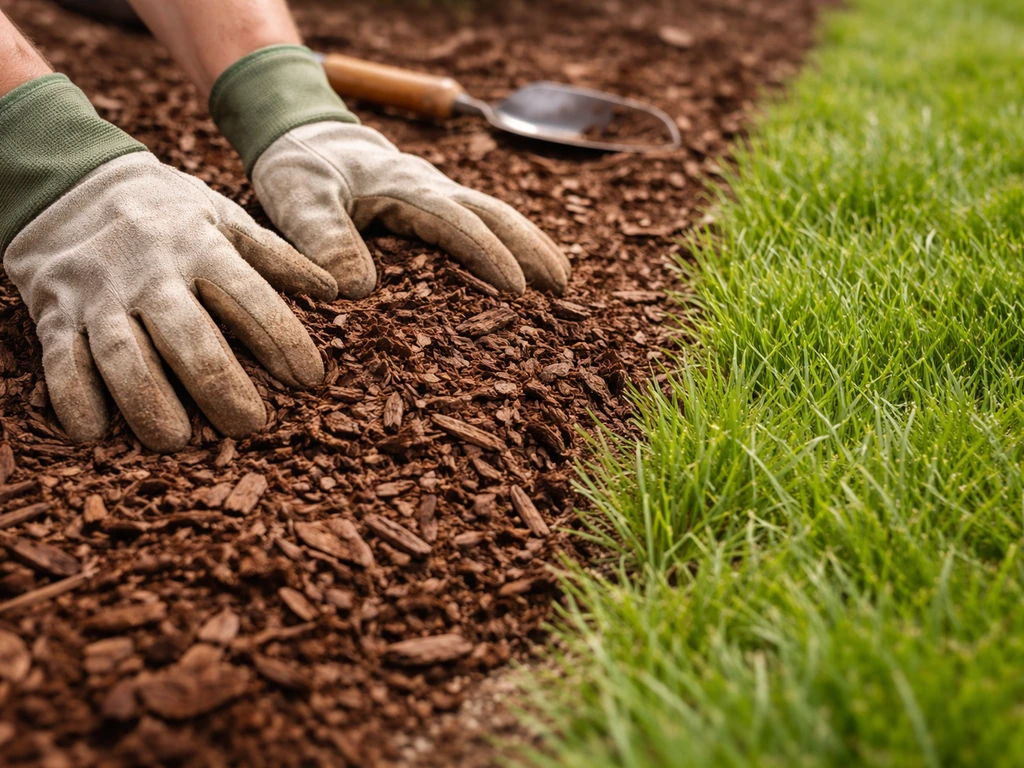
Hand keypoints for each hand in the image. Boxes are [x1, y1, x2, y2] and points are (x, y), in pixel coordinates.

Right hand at [5, 153, 335, 451]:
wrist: (73, 183)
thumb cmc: (168, 212)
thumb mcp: (225, 218)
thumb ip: (276, 257)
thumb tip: (337, 289)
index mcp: (201, 247)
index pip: (249, 297)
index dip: (282, 338)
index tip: (310, 379)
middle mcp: (152, 273)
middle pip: (188, 335)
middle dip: (220, 384)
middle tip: (251, 426)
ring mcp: (100, 294)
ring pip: (123, 353)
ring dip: (148, 400)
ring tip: (176, 440)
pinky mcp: (57, 312)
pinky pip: (61, 358)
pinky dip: (73, 396)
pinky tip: (94, 432)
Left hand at [250, 121, 571, 298]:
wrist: (303, 134)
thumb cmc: (300, 169)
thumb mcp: (298, 200)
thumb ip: (322, 237)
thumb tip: (358, 289)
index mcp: (406, 189)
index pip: (458, 223)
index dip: (489, 255)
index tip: (518, 289)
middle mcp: (431, 187)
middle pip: (494, 214)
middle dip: (530, 248)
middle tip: (562, 287)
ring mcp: (438, 192)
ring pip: (496, 214)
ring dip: (530, 244)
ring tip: (560, 280)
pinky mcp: (435, 201)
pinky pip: (482, 218)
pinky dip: (511, 239)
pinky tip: (526, 264)